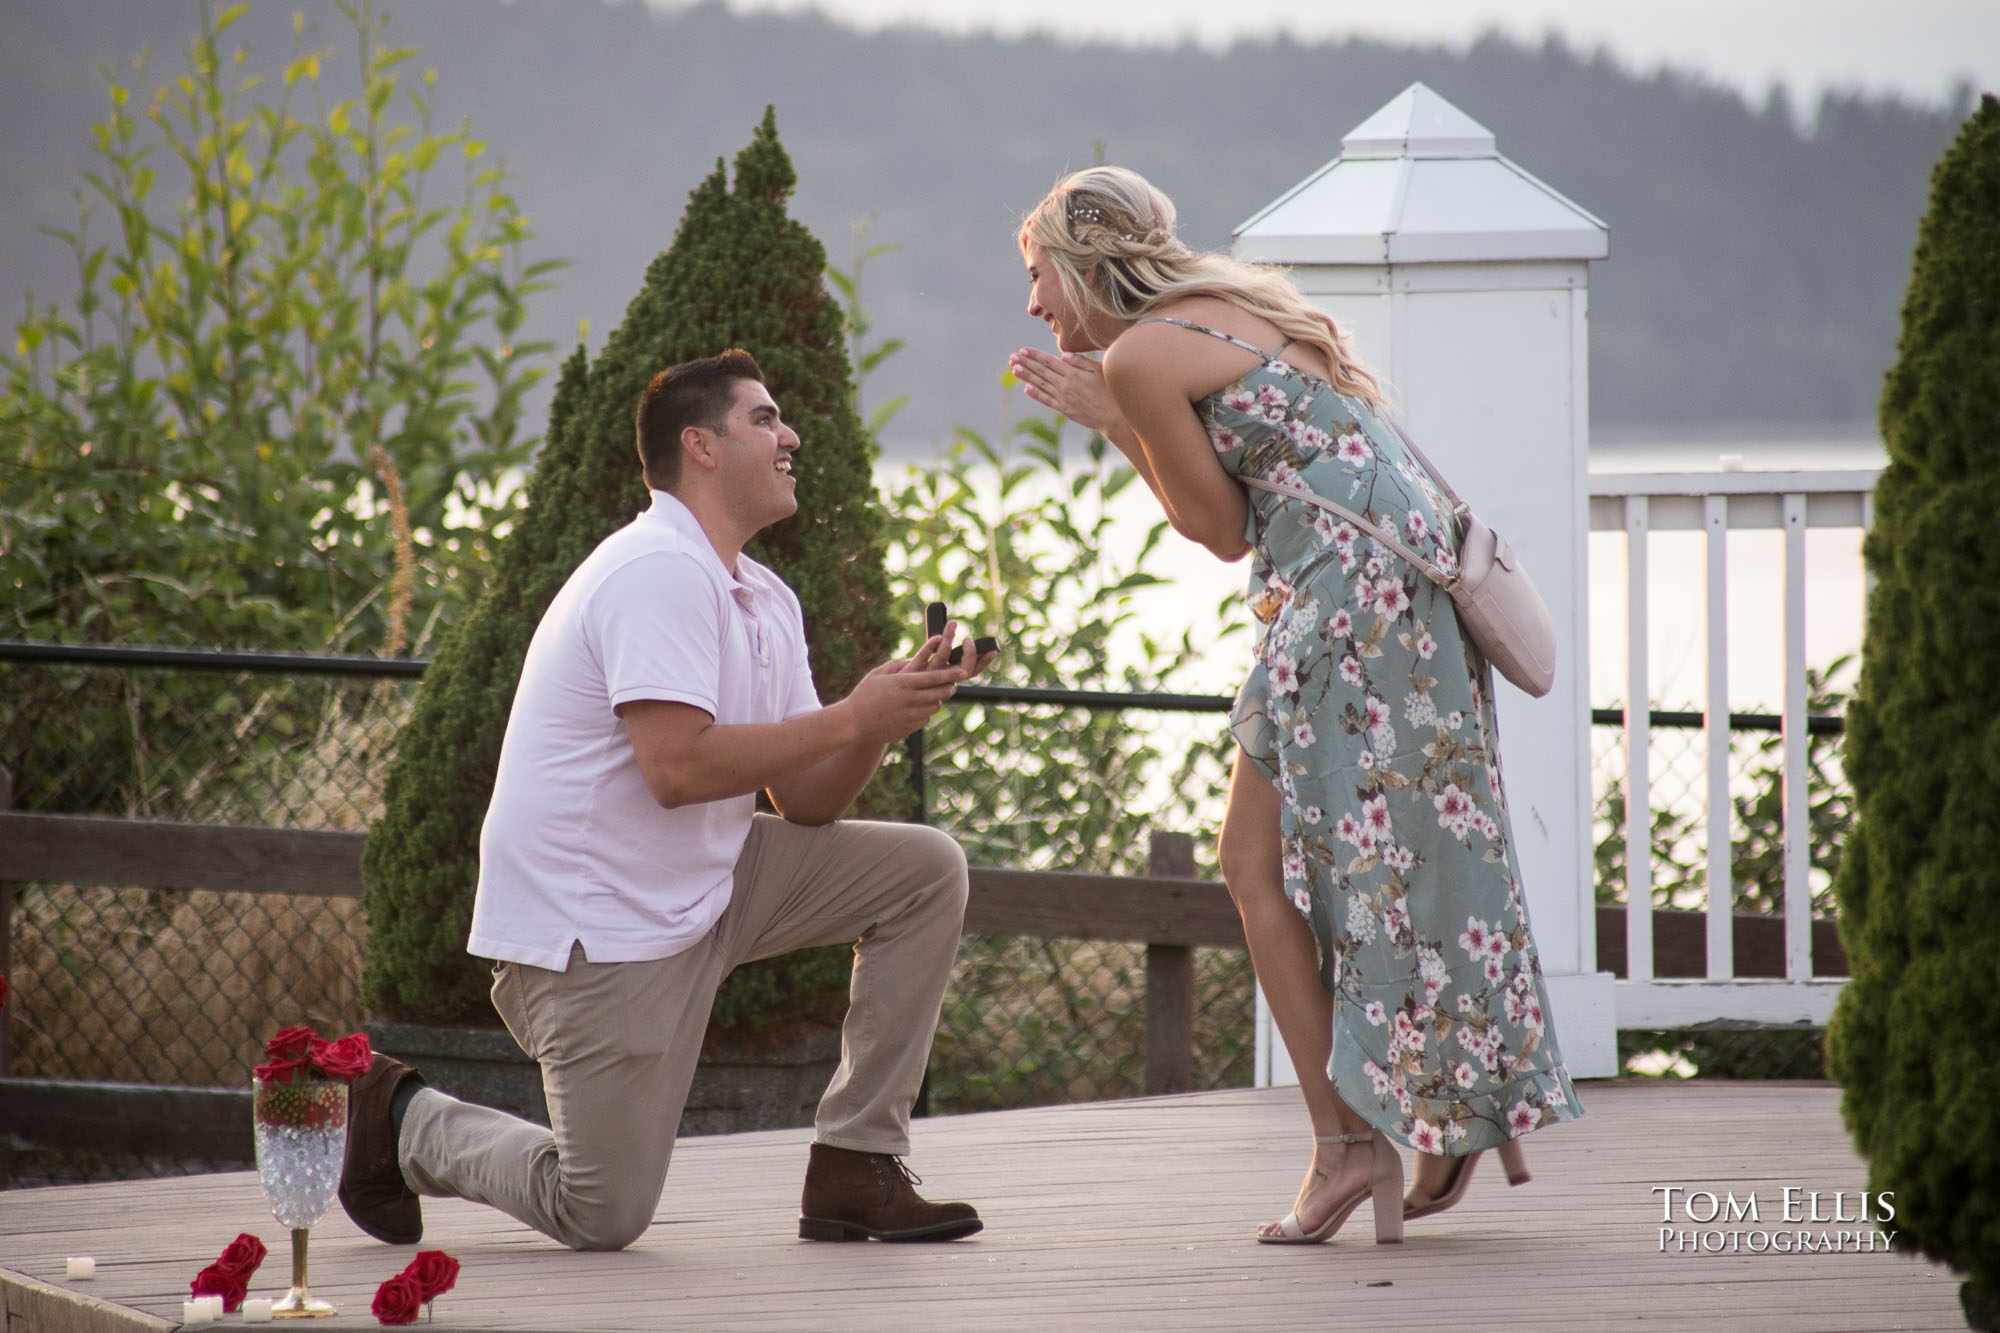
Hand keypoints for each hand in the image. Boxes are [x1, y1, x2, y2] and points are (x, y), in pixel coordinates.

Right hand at [839, 633, 968, 743]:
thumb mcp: (878, 674)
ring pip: (936, 706)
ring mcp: (911, 715)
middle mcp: (910, 699)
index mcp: (903, 683)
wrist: (854, 723)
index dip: (951, 674)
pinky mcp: (910, 727)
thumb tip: (913, 661)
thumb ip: (897, 665)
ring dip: (936, 699)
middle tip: (950, 683)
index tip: (963, 671)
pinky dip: (925, 711)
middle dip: (949, 686)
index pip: (934, 678)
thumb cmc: (863, 695)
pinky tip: (915, 708)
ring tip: (930, 694)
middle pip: (940, 693)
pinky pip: (926, 718)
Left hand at [1009, 347, 1127, 437]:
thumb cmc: (1111, 390)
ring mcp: (1063, 398)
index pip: (1049, 362)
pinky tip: (1027, 389)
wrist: (1114, 416)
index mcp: (1073, 373)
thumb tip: (1063, 356)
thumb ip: (1081, 361)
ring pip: (1040, 385)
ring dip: (1026, 377)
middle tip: (1012, 357)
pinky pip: (1046, 400)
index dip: (1034, 355)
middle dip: (1026, 363)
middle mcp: (1065, 385)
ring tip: (1014, 369)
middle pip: (1041, 372)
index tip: (1023, 350)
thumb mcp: (1099, 370)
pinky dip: (1036, 394)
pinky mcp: (1064, 409)